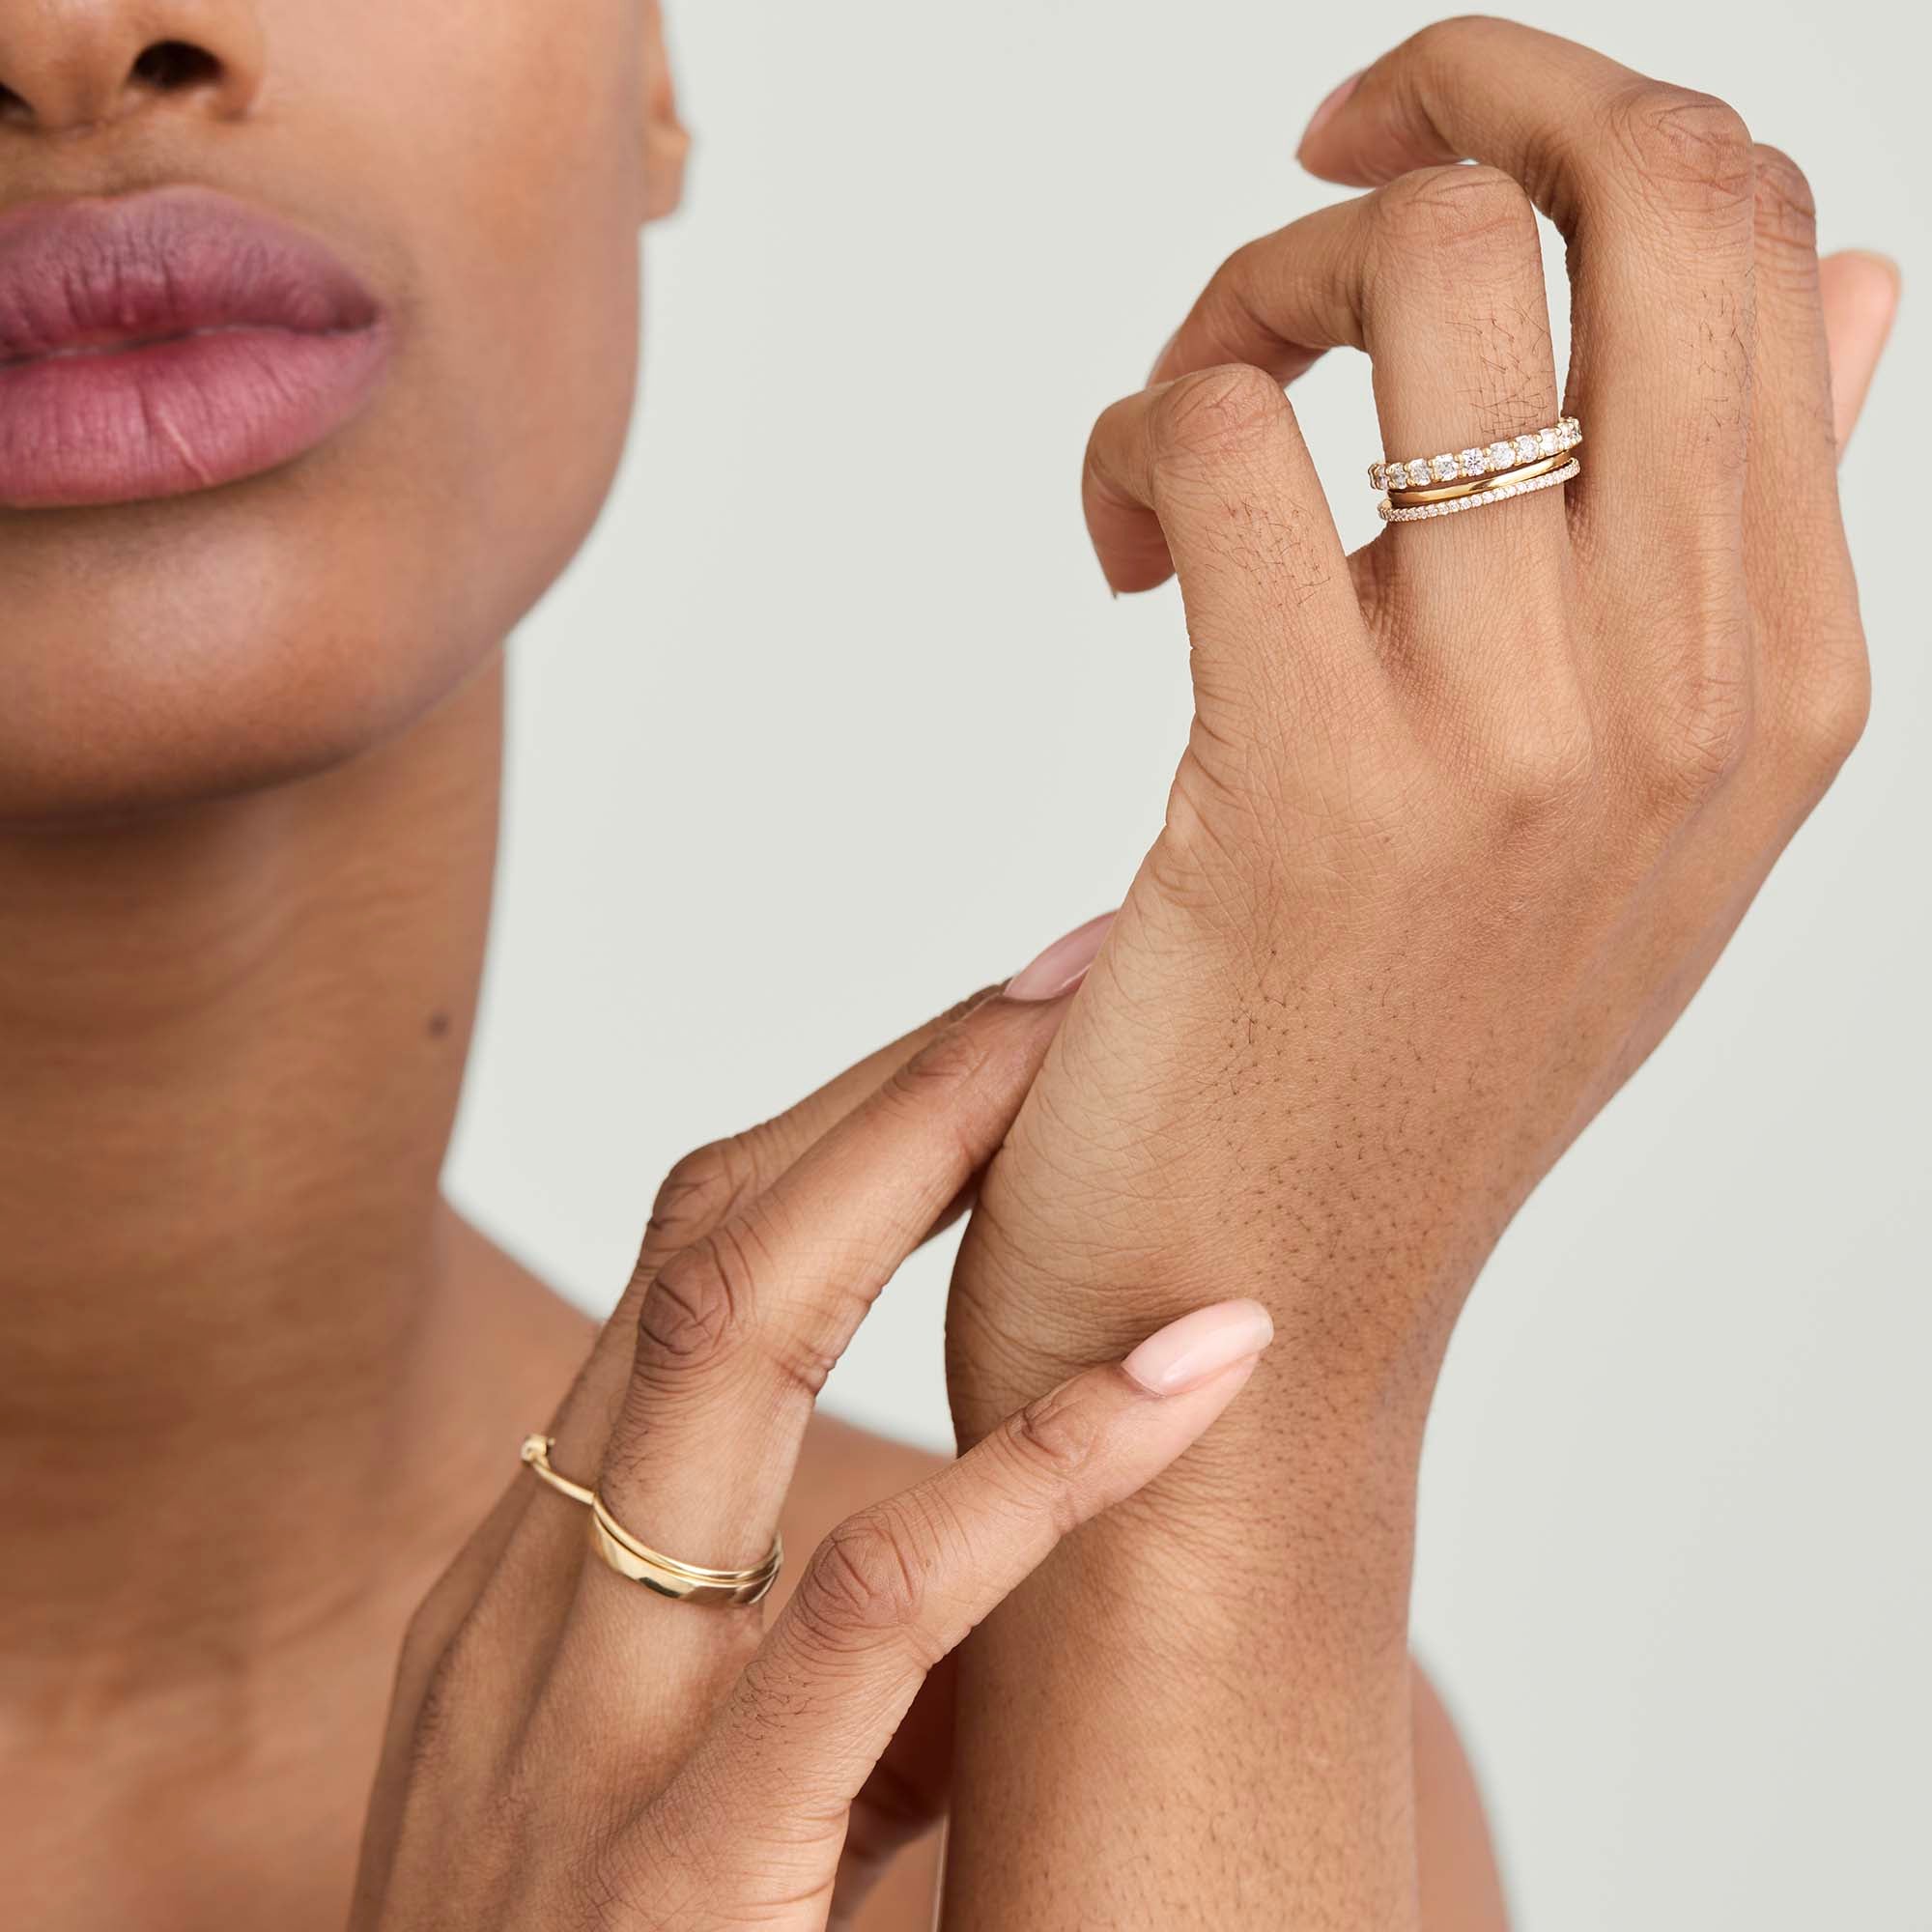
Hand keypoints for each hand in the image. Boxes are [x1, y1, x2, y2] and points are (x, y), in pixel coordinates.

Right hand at [349, 975, 1269, 1929]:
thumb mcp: (655, 1806)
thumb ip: (781, 1680)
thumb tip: (963, 1570)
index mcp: (526, 1585)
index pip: (687, 1279)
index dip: (845, 1128)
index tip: (996, 1041)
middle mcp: (530, 1609)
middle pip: (707, 1251)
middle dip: (897, 1084)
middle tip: (1069, 966)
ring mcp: (586, 1732)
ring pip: (733, 1349)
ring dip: (928, 1168)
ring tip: (1098, 1061)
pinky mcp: (680, 1882)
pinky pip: (863, 1619)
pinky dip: (1034, 1474)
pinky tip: (1187, 1378)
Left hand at [950, 17, 1896, 1442]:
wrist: (1267, 1313)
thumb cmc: (1410, 1063)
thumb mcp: (1640, 826)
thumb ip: (1748, 545)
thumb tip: (1867, 277)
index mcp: (1788, 672)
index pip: (1755, 227)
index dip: (1565, 115)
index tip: (1403, 171)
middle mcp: (1692, 681)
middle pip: (1626, 182)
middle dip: (1436, 105)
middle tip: (1292, 233)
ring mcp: (1516, 733)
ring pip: (1413, 268)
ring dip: (1248, 295)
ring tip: (1176, 447)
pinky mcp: (1308, 784)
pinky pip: (1220, 435)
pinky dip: (1136, 437)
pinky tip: (1115, 551)